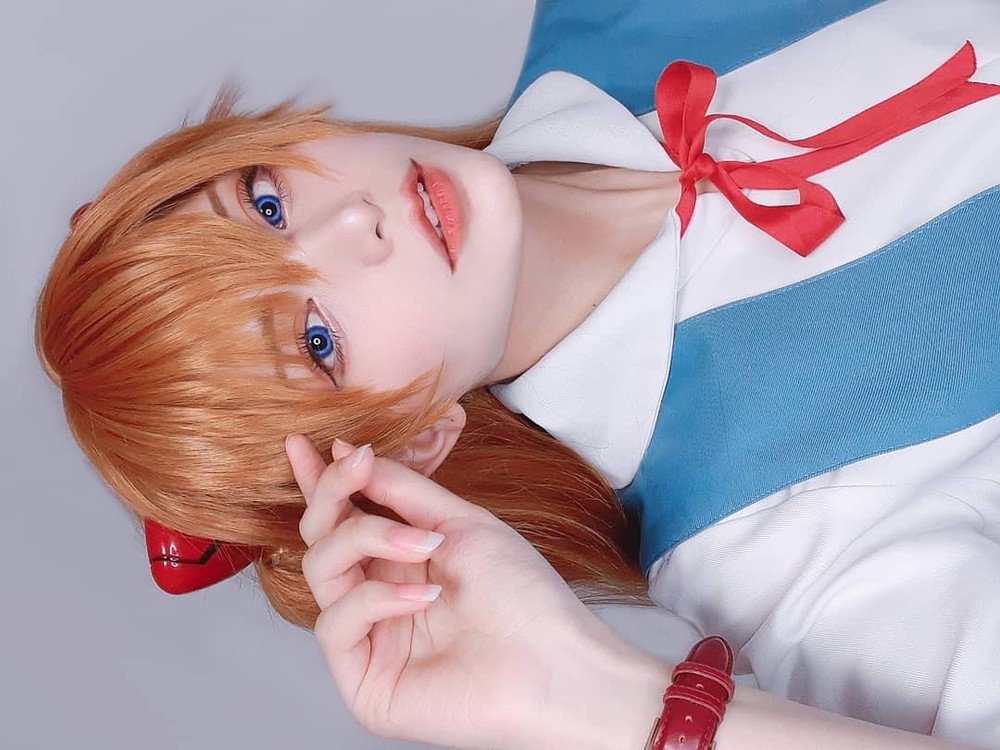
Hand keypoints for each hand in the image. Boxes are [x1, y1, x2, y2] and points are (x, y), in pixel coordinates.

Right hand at [285, 435, 665, 749]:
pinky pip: (335, 624)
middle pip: (322, 538)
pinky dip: (375, 599)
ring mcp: (369, 639)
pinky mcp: (363, 681)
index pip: (346, 518)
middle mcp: (380, 597)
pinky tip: (422, 598)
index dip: (321, 483)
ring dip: (367, 539)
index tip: (301, 443)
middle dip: (334, 494)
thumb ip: (402, 490)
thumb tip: (351, 453)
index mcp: (403, 562)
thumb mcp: (462, 523)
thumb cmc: (523, 596)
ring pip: (321, 571)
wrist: (556, 663)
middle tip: (358, 467)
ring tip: (424, 545)